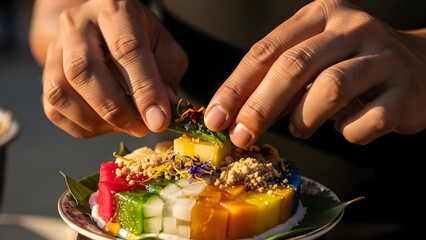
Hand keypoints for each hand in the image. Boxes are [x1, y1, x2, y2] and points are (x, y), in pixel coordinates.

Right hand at [41, 0, 186, 137]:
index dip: (144, 90)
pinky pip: (54, 109)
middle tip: (140, 128)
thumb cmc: (141, 39)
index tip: (158, 121)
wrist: (106, 29)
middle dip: (115, 109)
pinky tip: (107, 125)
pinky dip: (82, 126)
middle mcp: (78, 24)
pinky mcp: (45, 73)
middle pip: (83, 70)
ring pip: (60, 91)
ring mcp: (56, 48)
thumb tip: (160, 116)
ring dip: (96, 121)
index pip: (126, 49)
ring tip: (126, 126)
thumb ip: (166, 79)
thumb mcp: (165, 50)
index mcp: (114, 11)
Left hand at [204, 0, 425, 146]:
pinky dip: (348, 132)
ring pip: (329, 89)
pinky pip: (368, 120)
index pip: (266, 51)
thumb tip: (235, 114)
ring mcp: (382, 56)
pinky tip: (345, 128)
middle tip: (241, 137)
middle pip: (293, 66)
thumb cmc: (352, 64)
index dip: (236, 87)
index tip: (216, 118)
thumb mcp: (312, 59)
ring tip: (301, 129)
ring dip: (305, 119)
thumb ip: (277, 79)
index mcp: (320, 15)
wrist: (420, 66)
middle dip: (260, 107)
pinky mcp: (405, 90)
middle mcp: (352, 28)